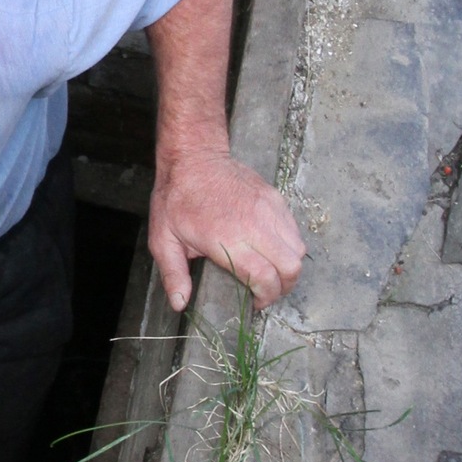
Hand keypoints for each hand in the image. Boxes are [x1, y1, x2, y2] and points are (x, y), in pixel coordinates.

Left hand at [149, 148, 305, 311]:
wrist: (193, 158)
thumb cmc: (176, 199)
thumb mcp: (163, 239)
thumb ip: (173, 274)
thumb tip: (179, 303)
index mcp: (228, 239)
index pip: (265, 277)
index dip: (266, 297)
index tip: (256, 302)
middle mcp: (255, 225)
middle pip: (291, 267)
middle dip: (284, 286)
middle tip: (268, 290)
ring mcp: (268, 209)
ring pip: (298, 249)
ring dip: (289, 266)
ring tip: (271, 271)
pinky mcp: (275, 198)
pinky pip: (293, 229)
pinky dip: (289, 245)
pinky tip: (270, 248)